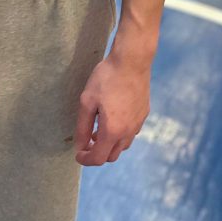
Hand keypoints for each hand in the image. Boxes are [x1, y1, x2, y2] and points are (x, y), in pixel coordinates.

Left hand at [74, 50, 150, 165]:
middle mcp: (128, 132)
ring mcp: (138, 124)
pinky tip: (113, 118)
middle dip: (97, 153)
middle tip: (86, 141)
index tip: (78, 154)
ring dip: (109, 144)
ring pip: (122, 145)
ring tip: (98, 129)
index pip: (98, 158)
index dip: (85, 159)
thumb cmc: (107, 78)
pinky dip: (120, 134)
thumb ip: (82, 127)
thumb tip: (80, 145)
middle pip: (111, 156)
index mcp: (112, 131)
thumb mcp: (87, 101)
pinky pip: (131, 132)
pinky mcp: (143, 114)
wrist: (132, 60)